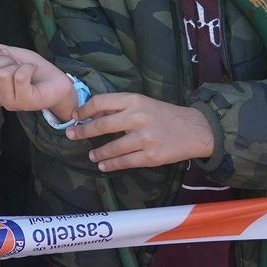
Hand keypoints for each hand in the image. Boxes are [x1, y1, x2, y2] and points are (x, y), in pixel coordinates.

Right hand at [0, 41, 74, 116]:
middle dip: (5, 58)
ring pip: (4, 72)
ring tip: (27, 70)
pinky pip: (20, 76)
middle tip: (17, 64)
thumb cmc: (33, 69)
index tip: (5, 55)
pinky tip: (33, 72)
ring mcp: (9, 102)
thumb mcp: (11, 55)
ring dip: (19, 65)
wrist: (57, 82)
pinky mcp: (25, 102)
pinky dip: (29, 68)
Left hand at [68, 92, 215, 171]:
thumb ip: (120, 107)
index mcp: (134, 100)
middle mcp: (137, 118)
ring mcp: (144, 138)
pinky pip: (124, 162)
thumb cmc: (164, 114)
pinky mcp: (151, 156)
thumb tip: (92, 115)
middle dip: (83, 131)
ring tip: (91, 155)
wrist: (194, 129)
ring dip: (98, 152)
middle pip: (102, 125)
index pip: (100, 102)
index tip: (75, 116)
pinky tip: (103, 165)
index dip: (84, 110)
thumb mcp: (142, 103)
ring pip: (112, 148)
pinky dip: (111, 164)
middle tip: (71, 135)